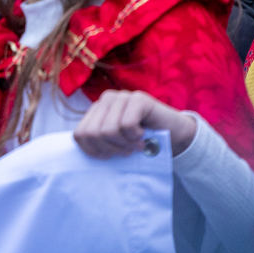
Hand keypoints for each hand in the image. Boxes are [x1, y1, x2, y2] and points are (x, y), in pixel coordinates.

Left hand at [73, 89, 196, 158]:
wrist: (174, 134)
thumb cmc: (142, 141)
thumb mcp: (116, 143)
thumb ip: (99, 143)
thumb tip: (83, 154)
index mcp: (96, 110)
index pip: (80, 134)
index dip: (94, 151)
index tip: (110, 155)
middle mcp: (106, 100)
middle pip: (93, 134)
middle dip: (111, 149)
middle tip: (126, 150)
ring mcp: (122, 96)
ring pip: (109, 130)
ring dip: (125, 144)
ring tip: (136, 143)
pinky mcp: (138, 99)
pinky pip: (127, 125)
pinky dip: (135, 137)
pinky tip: (143, 135)